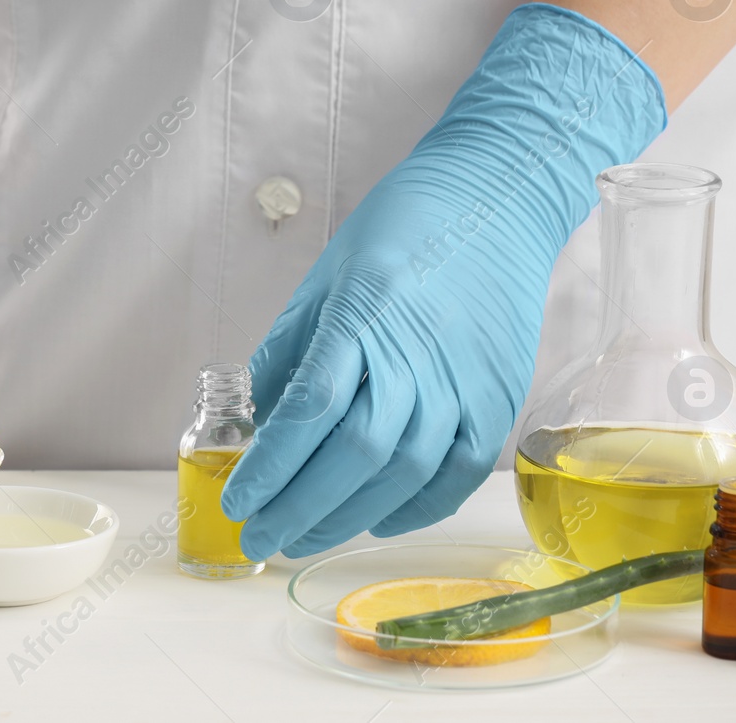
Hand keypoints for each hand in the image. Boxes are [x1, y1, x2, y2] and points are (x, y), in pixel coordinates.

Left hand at [220, 4, 666, 558]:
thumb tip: (261, 422)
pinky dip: (414, 508)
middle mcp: (417, 353)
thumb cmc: (399, 231)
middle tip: (258, 537)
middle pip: (354, 454)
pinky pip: (457, 473)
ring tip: (303, 536)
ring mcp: (465, 380)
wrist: (497, 199)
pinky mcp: (499, 397)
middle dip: (297, 508)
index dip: (271, 466)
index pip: (310, 409)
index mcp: (363, 314)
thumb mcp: (324, 277)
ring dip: (347, 518)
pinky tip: (374, 521)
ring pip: (404, 472)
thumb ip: (290, 350)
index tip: (236, 501)